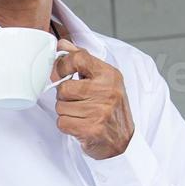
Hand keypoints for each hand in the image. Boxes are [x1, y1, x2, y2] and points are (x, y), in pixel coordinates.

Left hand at [53, 40, 134, 159]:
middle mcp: (107, 91)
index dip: (63, 65)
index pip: (79, 58)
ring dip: (66, 112)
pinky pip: (62, 122)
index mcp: (109, 75)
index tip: (60, 74)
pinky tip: (80, 125)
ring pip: (61, 106)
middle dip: (65, 96)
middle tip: (78, 101)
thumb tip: (62, 44)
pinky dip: (67, 125)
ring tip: (82, 114)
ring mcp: (100, 111)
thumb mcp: (103, 79)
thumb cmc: (111, 108)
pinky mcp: (92, 129)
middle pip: (64, 87)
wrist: (124, 141)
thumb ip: (82, 60)